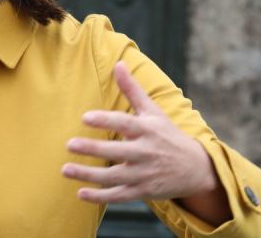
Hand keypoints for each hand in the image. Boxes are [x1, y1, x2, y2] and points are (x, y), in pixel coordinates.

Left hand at [61, 62, 219, 204]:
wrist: (195, 168)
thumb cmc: (167, 135)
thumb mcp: (153, 111)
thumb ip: (133, 89)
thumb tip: (119, 64)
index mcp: (148, 130)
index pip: (124, 123)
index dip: (105, 120)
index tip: (85, 117)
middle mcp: (146, 152)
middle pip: (117, 151)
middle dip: (93, 149)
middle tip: (69, 144)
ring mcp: (144, 174)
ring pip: (114, 176)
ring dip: (89, 174)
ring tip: (65, 169)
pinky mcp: (142, 191)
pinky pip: (118, 195)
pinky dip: (100, 196)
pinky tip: (79, 194)